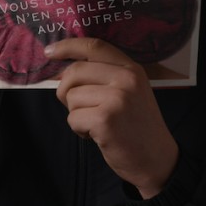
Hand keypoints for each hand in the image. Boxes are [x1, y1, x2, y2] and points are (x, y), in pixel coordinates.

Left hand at [48, 37, 178, 198]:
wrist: (157, 160)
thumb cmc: (138, 128)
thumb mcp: (130, 93)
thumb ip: (104, 77)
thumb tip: (63, 72)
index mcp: (132, 69)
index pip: (94, 47)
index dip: (67, 46)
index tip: (49, 52)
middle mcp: (126, 80)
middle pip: (75, 72)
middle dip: (66, 91)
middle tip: (79, 108)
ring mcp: (117, 99)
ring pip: (71, 97)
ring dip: (76, 114)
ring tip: (97, 124)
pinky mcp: (105, 119)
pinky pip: (73, 118)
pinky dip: (79, 129)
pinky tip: (96, 135)